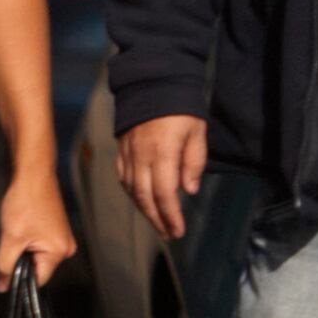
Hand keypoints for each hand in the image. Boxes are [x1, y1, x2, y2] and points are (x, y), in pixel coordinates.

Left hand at [0, 171, 81, 295]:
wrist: (32, 175)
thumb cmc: (26, 201)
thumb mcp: (11, 237)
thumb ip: (4, 265)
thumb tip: (2, 286)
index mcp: (59, 252)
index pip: (38, 279)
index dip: (20, 277)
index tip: (6, 270)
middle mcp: (66, 247)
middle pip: (38, 268)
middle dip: (21, 259)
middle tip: (12, 240)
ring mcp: (62, 238)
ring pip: (37, 256)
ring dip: (23, 248)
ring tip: (18, 229)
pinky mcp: (56, 230)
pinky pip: (39, 245)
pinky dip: (27, 240)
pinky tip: (23, 226)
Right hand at [119, 114, 207, 242]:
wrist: (152, 83)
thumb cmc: (180, 108)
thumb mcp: (197, 133)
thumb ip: (193, 163)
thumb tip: (188, 190)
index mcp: (162, 152)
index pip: (164, 194)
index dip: (171, 216)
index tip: (178, 231)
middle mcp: (140, 156)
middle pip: (144, 196)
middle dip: (157, 219)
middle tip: (169, 235)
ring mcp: (128, 152)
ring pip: (131, 189)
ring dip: (144, 209)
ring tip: (157, 223)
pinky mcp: (121, 148)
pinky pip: (122, 177)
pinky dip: (131, 192)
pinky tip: (140, 200)